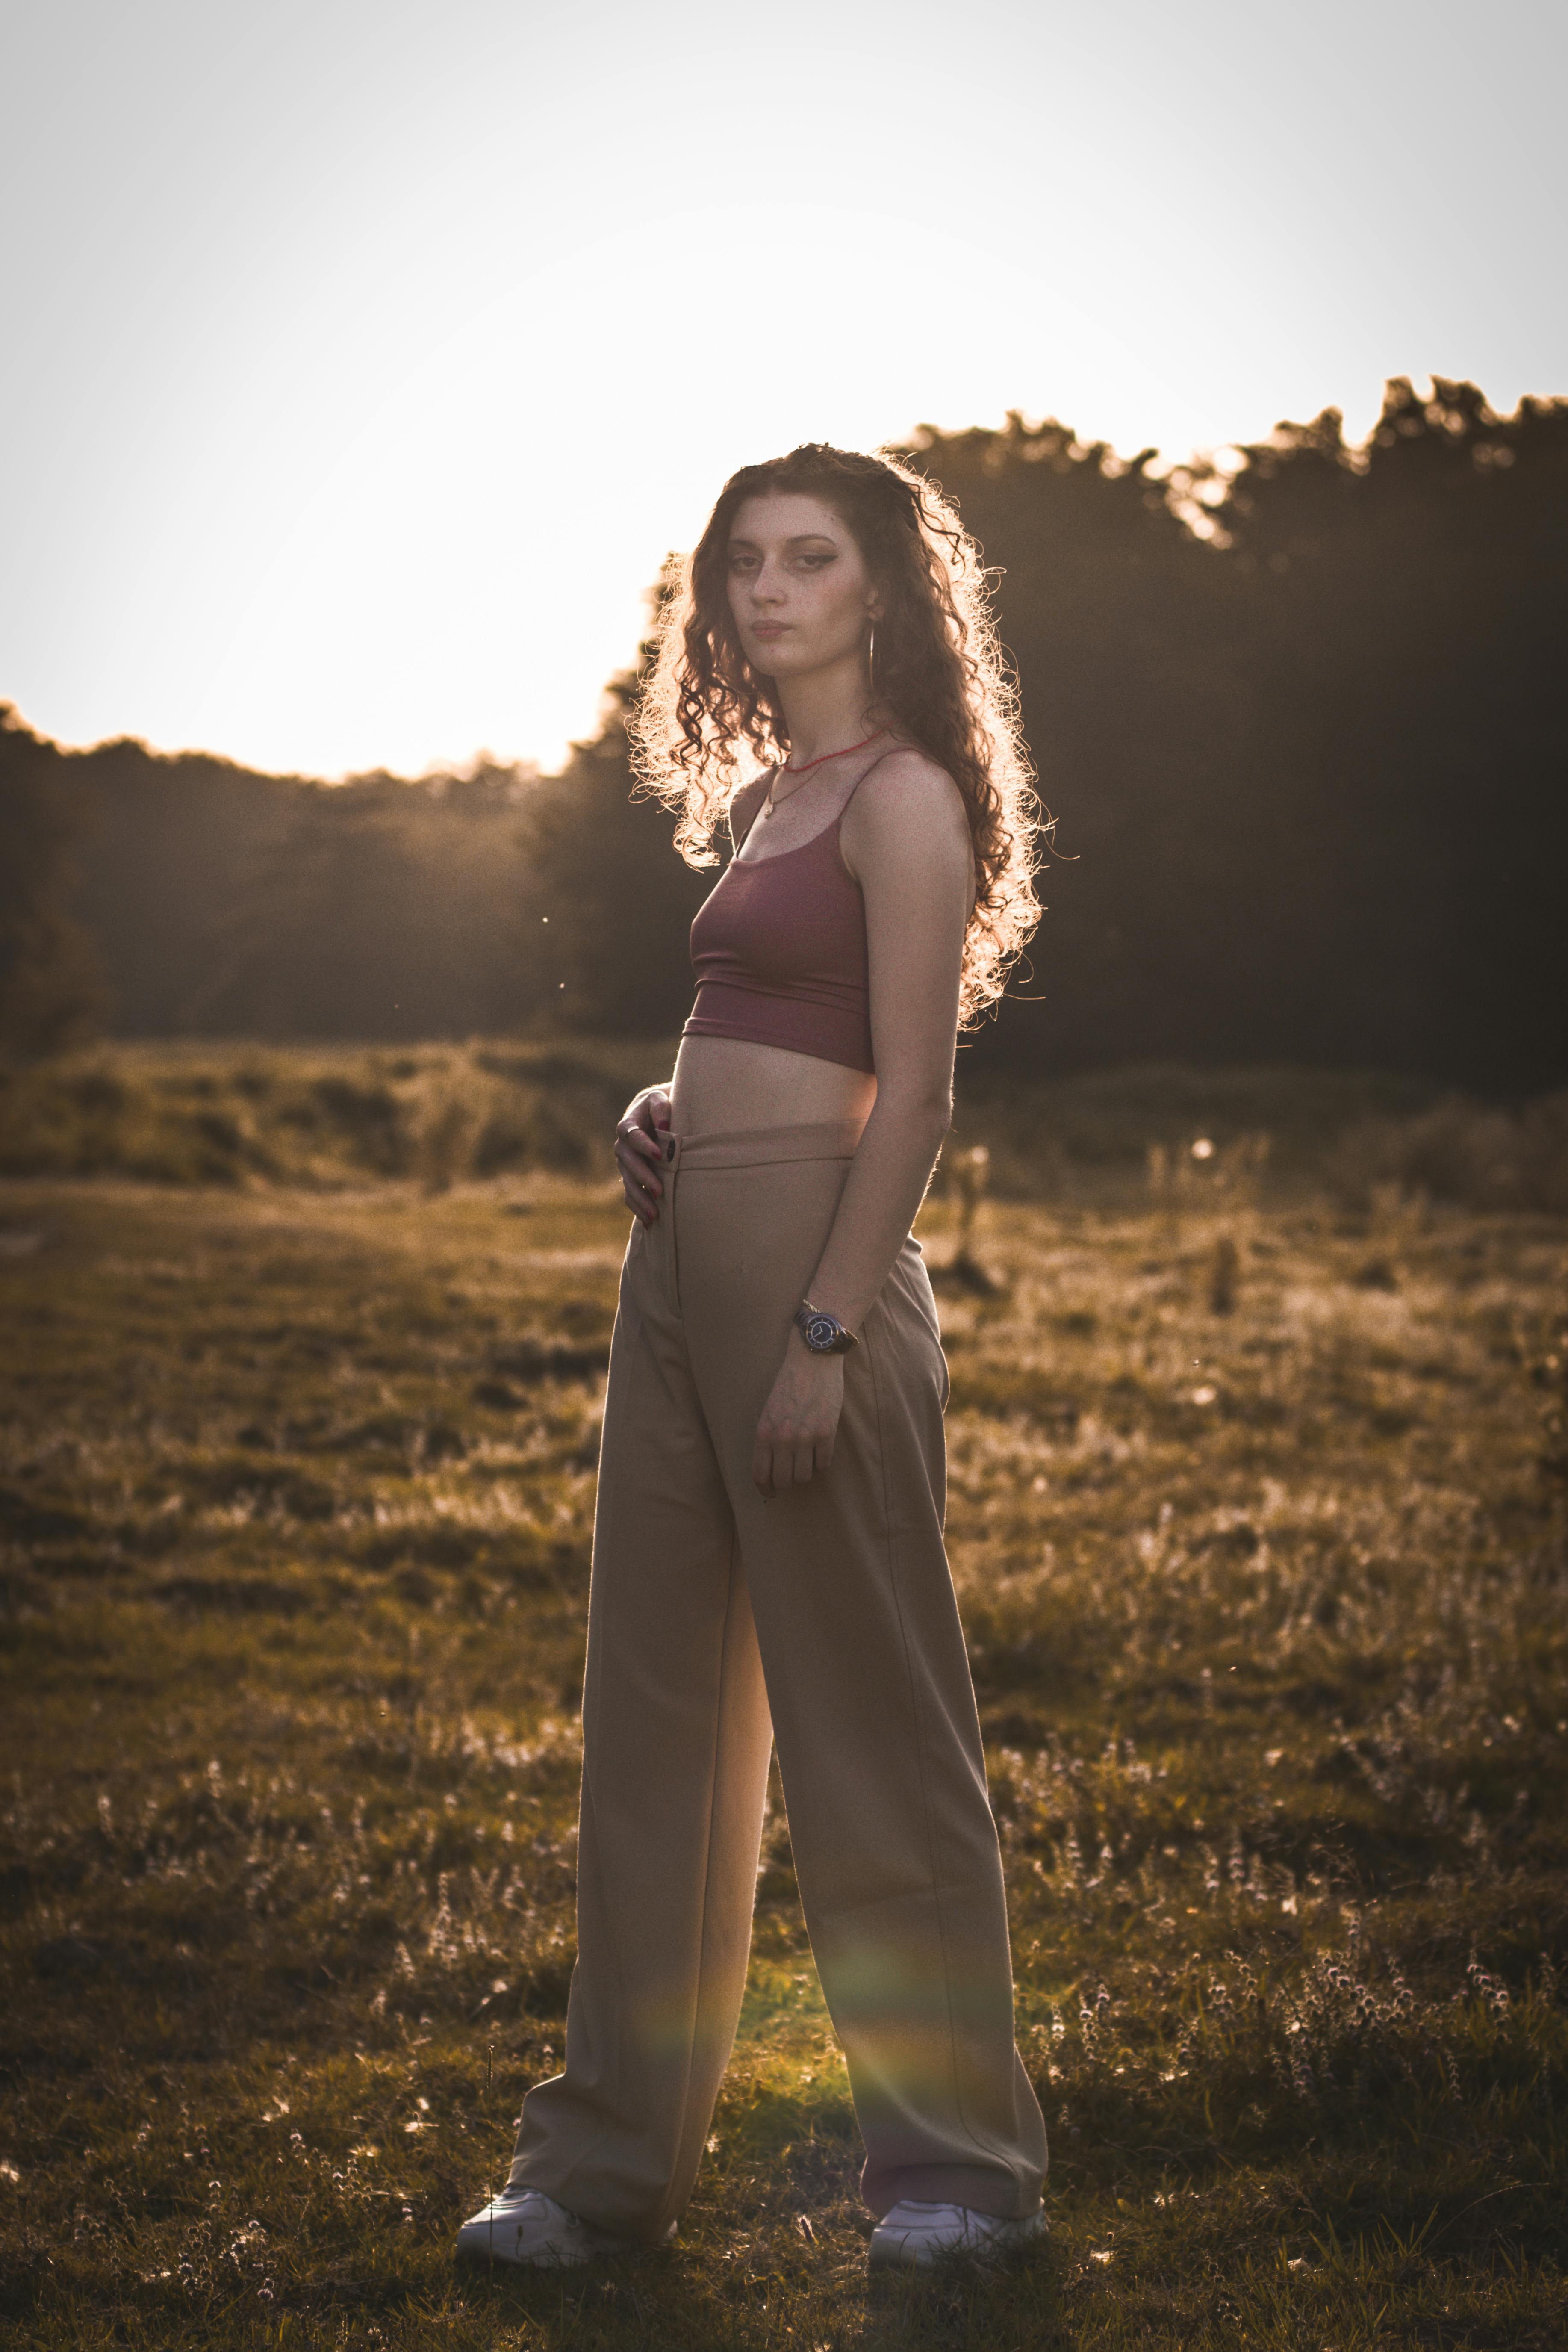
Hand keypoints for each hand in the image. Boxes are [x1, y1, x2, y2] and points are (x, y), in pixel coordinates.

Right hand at [615, 1086, 671, 1223]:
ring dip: (640, 1199)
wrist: (651, 1115)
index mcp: (627, 1125)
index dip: (645, 1146)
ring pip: (627, 1183)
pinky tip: (649, 1222)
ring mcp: (624, 1164)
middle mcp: (622, 1146)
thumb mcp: (660, 1099)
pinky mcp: (629, 1177)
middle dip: (643, 1178)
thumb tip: (666, 1126)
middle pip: (628, 1163)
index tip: (661, 1156)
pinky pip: (629, 1194)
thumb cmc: (660, 1107)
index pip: (633, 1136)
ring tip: (654, 1215)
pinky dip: (637, 1208)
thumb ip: (661, 1108)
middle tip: (659, 1191)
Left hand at [752, 1334, 844, 1497]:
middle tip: (791, 1476)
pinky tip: (820, 1452)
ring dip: (805, 1473)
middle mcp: (783, 1438)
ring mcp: (806, 1437)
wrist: (813, 1360)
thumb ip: (768, 1438)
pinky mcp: (827, 1433)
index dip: (765, 1489)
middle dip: (786, 1483)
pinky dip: (822, 1463)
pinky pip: (824, 1464)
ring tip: (806, 1461)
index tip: (770, 1493)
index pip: (760, 1475)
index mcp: (764, 1433)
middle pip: (783, 1481)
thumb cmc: (789, 1384)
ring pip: (804, 1476)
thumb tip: (771, 1467)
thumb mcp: (768, 1412)